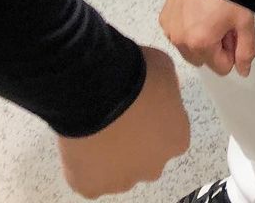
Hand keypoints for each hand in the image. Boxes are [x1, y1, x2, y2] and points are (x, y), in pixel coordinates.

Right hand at [56, 46, 189, 197]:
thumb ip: (167, 87)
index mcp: (176, 139)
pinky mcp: (91, 187)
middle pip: (145, 157)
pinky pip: (88, 177)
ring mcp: (121, 181)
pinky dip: (82, 162)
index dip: (153, 117)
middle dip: (134, 141)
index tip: (138, 102)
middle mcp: (153, 168)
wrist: (95, 86)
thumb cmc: (136, 73)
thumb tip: (157, 92)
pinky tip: (78, 139)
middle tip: (116, 114)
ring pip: (117, 171)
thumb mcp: (164, 68)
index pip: (169, 133)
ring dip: (109, 153)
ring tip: (94, 123)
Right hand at [159, 0, 254, 76]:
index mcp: (201, 45)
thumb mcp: (244, 20)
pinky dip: (186, 29)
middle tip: (220, 22)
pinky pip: (178, 35)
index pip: (222, 67)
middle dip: (214, 47)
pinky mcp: (163, 19)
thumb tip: (243, 72)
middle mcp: (181, 42)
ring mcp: (169, 31)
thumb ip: (246, 49)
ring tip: (206, 15)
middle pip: (204, 60)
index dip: (232, 50)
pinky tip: (193, 10)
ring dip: (199, 40)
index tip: (232, 30)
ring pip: (189, 49)